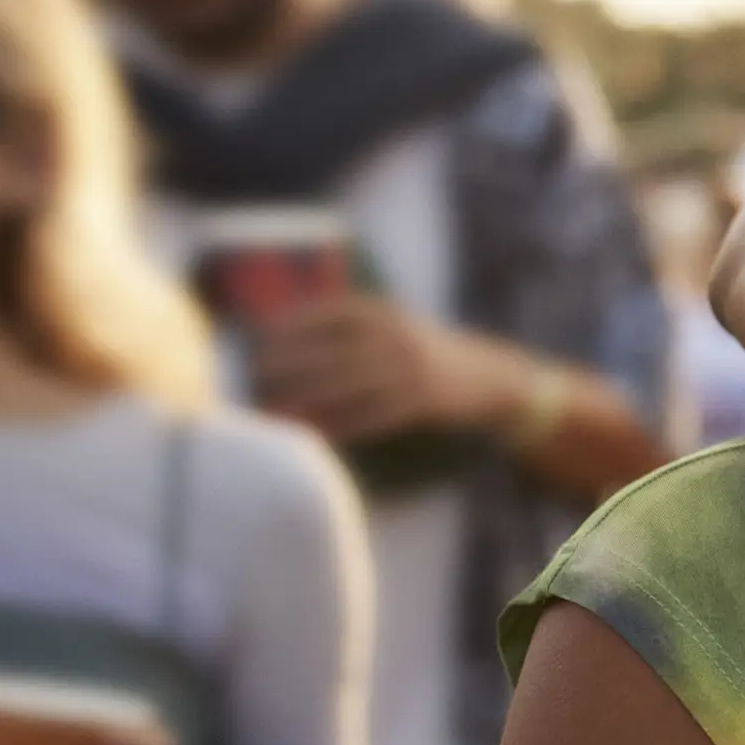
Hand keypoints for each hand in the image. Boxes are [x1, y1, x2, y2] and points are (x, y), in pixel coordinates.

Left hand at [251, 294, 523, 442]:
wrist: (489, 376)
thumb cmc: (423, 353)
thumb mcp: (391, 325)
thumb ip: (346, 326)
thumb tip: (281, 336)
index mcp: (382, 311)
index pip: (323, 314)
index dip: (286, 328)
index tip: (254, 343)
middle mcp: (395, 335)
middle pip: (329, 351)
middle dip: (288, 366)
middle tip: (255, 379)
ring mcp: (410, 367)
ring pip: (347, 386)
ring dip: (307, 400)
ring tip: (275, 411)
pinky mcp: (423, 400)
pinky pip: (372, 415)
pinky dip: (341, 425)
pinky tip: (316, 433)